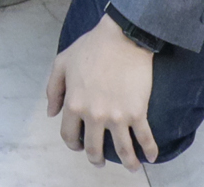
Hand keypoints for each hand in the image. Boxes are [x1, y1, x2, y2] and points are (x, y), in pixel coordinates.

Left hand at [47, 22, 158, 168]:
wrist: (123, 37)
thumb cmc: (91, 47)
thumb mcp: (62, 62)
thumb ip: (53, 89)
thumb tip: (51, 114)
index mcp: (74, 104)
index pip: (69, 134)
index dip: (73, 144)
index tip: (79, 146)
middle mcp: (94, 115)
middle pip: (93, 148)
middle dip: (96, 158)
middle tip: (100, 161)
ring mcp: (117, 116)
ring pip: (122, 150)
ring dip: (127, 162)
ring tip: (131, 167)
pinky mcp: (137, 112)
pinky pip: (145, 138)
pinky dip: (150, 151)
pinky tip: (151, 157)